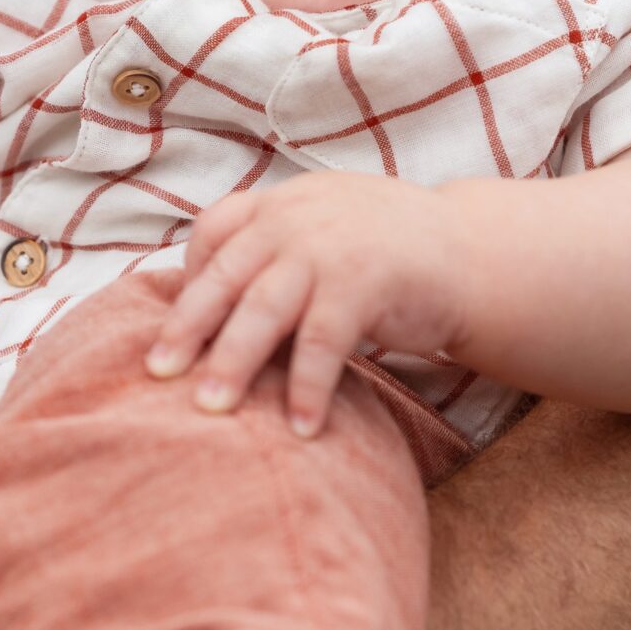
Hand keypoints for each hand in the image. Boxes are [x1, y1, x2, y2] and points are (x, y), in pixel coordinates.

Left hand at [145, 174, 466, 432]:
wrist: (472, 254)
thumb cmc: (393, 252)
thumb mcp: (327, 226)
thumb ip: (277, 248)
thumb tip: (218, 305)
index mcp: (283, 204)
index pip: (214, 230)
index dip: (189, 277)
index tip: (175, 325)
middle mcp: (297, 220)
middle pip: (224, 277)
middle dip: (188, 328)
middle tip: (158, 375)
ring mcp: (329, 250)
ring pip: (262, 311)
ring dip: (233, 363)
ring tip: (212, 409)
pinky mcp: (364, 283)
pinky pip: (322, 342)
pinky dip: (307, 386)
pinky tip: (301, 425)